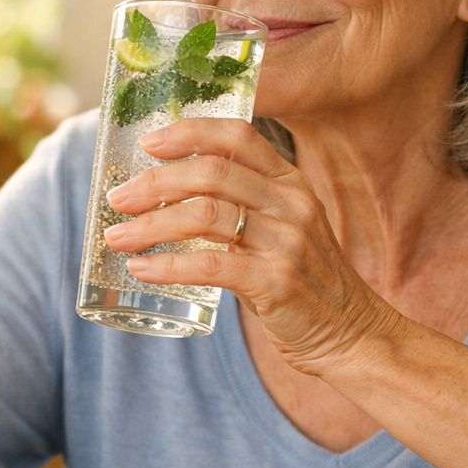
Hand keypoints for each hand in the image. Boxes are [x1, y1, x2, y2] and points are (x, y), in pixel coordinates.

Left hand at [103, 117, 396, 373]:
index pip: (238, 136)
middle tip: (118, 199)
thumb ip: (241, 205)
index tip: (149, 142)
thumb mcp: (282, 227)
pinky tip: (141, 269)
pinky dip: (167, 265)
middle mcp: (291, 204)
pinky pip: (209, 266)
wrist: (350, 333)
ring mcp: (287, 243)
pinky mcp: (276, 283)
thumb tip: (167, 192)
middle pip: (212, 173)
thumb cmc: (303, 280)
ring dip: (151, 225)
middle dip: (155, 183)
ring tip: (117, 237)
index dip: (189, 133)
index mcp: (290, 181)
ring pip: (204, 216)